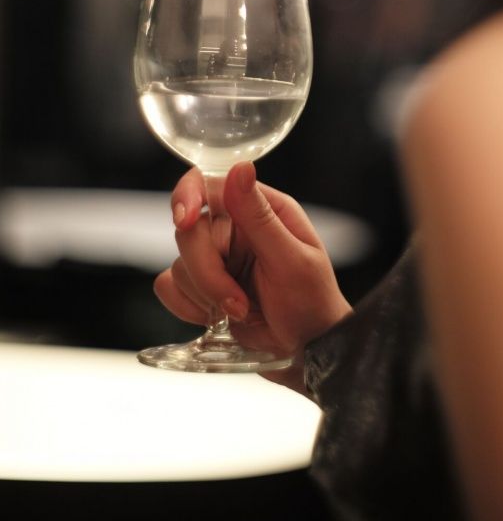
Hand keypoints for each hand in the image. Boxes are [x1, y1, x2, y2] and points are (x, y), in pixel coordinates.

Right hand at [154, 161, 351, 392]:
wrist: (309, 352)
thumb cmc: (314, 303)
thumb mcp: (292, 259)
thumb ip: (260, 217)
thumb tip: (241, 168)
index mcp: (262, 209)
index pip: (209, 184)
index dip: (188, 197)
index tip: (184, 220)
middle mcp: (235, 228)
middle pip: (188, 230)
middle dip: (207, 271)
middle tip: (236, 301)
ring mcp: (217, 258)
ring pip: (178, 262)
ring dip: (205, 294)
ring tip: (241, 311)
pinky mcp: (202, 288)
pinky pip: (170, 287)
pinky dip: (188, 307)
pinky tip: (217, 318)